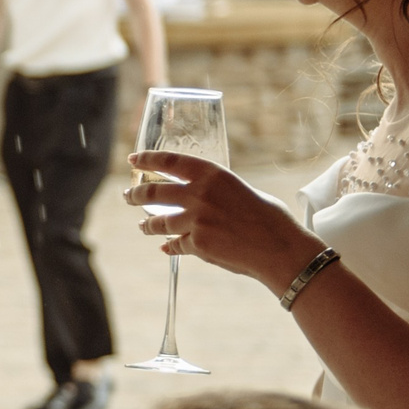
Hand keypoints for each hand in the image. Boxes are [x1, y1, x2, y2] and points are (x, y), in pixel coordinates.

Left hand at [124, 151, 319, 285]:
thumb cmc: (270, 218)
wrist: (279, 248)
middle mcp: (199, 194)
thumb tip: (201, 197)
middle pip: (154, 193)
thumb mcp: (242, 190)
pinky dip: (170, 247)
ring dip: (148, 225)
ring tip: (143, 225)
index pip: (169, 161)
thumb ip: (217, 191)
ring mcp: (196, 221)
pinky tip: (166, 248)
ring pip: (159, 223)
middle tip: (128, 197)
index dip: (147, 159)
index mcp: (212, 174)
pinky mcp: (197, 245)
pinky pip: (176, 245)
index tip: (133, 159)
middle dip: (135, 195)